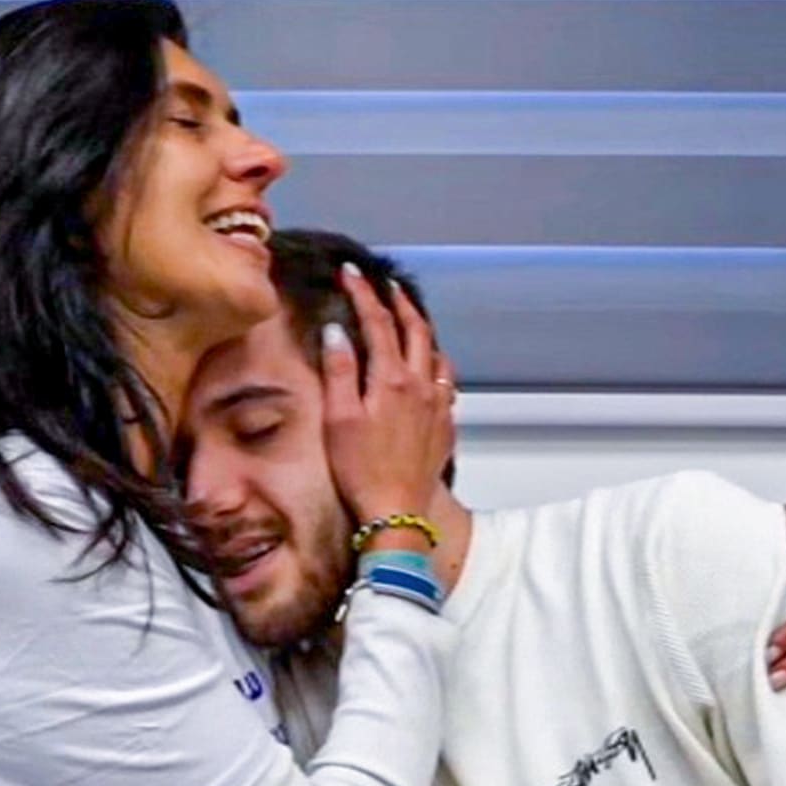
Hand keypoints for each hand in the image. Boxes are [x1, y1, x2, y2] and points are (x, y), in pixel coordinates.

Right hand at [320, 266, 456, 528]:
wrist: (397, 513)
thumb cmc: (360, 470)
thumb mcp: (339, 419)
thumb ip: (339, 371)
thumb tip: (337, 330)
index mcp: (392, 379)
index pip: (378, 322)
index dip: (363, 293)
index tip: (351, 272)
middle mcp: (422, 386)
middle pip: (415, 330)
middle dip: (399, 303)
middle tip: (386, 286)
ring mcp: (439, 406)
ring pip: (437, 355)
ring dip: (422, 331)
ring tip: (410, 320)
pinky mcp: (446, 427)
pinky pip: (447, 384)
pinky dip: (437, 365)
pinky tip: (430, 370)